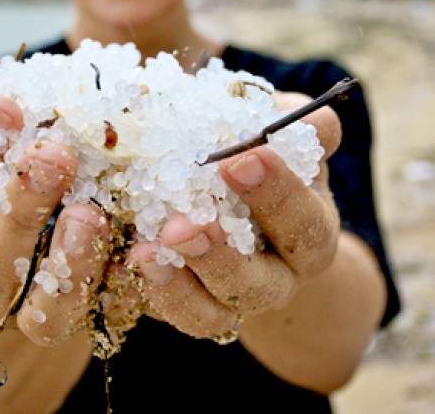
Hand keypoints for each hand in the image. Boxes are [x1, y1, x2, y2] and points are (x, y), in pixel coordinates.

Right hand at [0, 94, 111, 344]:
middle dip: (20, 204)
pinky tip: (136, 251)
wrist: (34, 282)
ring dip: (66, 258)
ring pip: (39, 306)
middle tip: (53, 153)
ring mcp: (21, 323)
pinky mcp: (73, 333)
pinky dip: (110, 285)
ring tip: (89, 212)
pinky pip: (92, 319)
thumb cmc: (3, 198)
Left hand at [125, 91, 342, 338]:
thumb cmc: (262, 158)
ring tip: (145, 251)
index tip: (241, 158)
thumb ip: (294, 127)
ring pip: (211, 314)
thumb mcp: (282, 139)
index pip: (303, 223)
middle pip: (258, 284)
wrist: (236, 203)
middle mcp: (276, 280)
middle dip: (220, 255)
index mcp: (309, 233)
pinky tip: (123, 259)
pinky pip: (165, 314)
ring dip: (178, 285)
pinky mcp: (185, 310)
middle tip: (183, 225)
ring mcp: (228, 302)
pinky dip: (144, 291)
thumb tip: (312, 120)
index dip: (277, 194)